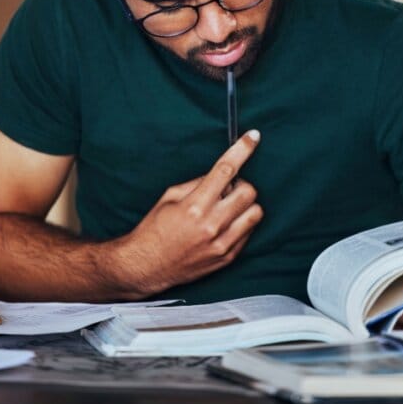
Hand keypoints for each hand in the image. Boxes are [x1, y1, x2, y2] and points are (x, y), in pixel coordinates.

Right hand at [110, 130, 263, 295]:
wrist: (147, 266)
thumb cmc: (154, 228)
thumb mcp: (169, 197)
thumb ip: (198, 184)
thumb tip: (221, 175)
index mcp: (194, 206)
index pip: (226, 170)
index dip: (242, 150)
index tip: (253, 137)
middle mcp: (212, 225)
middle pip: (248, 192)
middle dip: (241, 184)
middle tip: (227, 189)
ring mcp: (222, 243)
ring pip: (255, 213)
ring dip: (245, 205)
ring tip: (228, 208)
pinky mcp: (227, 257)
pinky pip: (249, 232)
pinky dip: (241, 223)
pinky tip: (224, 225)